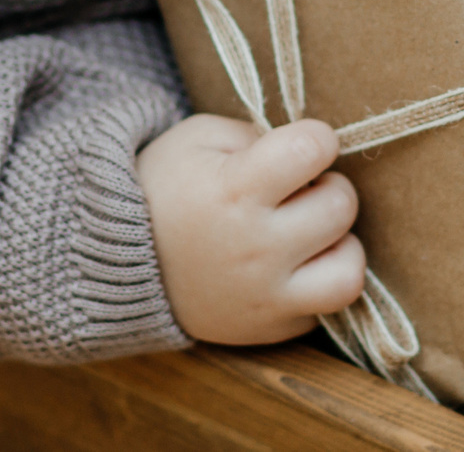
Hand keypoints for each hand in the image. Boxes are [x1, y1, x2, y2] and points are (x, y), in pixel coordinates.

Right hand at [137, 115, 365, 344]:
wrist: (114, 262)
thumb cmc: (163, 188)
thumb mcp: (198, 138)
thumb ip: (256, 134)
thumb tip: (310, 150)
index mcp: (235, 190)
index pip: (314, 148)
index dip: (316, 138)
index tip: (300, 146)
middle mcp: (256, 247)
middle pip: (341, 205)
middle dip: (326, 187)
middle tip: (298, 190)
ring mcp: (265, 296)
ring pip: (349, 270)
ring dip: (338, 243)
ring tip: (310, 232)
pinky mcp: (270, 328)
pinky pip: (327, 306)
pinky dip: (318, 281)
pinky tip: (291, 264)